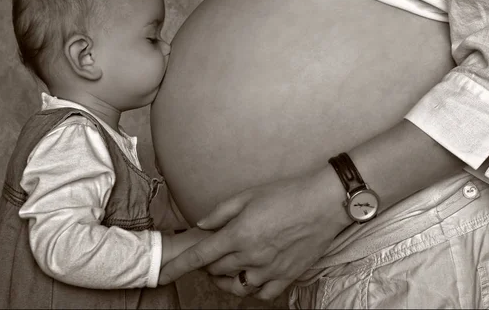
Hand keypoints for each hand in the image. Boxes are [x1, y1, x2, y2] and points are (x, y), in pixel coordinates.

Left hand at [158, 166, 351, 299]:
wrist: (323, 203)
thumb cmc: (286, 194)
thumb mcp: (248, 195)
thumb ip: (221, 212)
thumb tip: (201, 226)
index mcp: (239, 234)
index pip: (200, 256)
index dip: (178, 267)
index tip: (165, 274)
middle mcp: (252, 256)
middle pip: (217, 269)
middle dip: (207, 263)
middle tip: (211, 251)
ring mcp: (270, 269)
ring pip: (237, 286)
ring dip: (225, 279)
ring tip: (225, 268)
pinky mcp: (287, 276)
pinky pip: (262, 293)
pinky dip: (252, 288)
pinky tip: (251, 276)